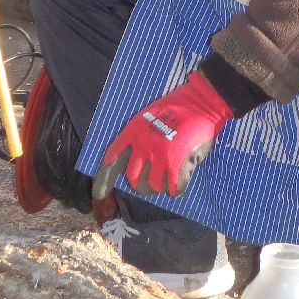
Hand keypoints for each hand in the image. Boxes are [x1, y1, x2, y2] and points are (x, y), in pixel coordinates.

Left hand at [92, 72, 232, 199]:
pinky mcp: (178, 163)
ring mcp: (161, 156)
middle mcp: (143, 146)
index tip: (99, 194)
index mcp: (132, 133)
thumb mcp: (145, 120)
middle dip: (143, 186)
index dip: (103, 179)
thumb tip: (132, 164)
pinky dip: (177, 189)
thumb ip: (136, 140)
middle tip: (153, 181)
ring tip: (169, 177)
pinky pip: (174, 188)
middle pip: (135, 181)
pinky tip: (180, 182)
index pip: (112, 160)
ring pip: (154, 187)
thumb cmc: (173, 111)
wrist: (199, 104)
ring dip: (162, 187)